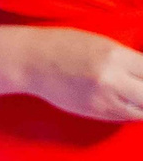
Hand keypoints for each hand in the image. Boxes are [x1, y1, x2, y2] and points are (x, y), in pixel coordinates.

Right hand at [12, 26, 142, 121]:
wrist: (29, 61)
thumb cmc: (63, 45)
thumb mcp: (101, 43)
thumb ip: (128, 59)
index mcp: (115, 56)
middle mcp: (111, 80)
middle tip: (141, 86)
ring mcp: (102, 99)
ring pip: (141, 111)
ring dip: (142, 104)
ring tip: (137, 96)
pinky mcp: (93, 112)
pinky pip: (123, 117)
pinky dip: (131, 111)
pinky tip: (127, 102)